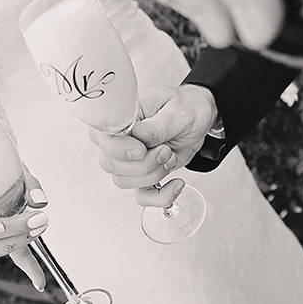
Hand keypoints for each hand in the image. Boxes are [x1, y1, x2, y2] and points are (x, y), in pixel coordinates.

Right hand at [0, 172, 49, 290]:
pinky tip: (40, 283)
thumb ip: (26, 182)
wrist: (1, 161)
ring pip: (0, 248)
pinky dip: (31, 267)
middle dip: (15, 232)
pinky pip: (17, 255)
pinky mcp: (8, 236)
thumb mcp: (11, 166)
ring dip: (25, 239)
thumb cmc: (2, 163)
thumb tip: (41, 203)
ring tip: (43, 222)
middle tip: (40, 218)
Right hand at [88, 84, 217, 206]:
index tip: (142, 149)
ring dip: (153, 174)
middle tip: (165, 150)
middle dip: (144, 163)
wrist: (199, 120)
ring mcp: (128, 159)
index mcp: (122, 116)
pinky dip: (161, 196)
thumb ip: (158, 125)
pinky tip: (176, 183)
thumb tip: (139, 134)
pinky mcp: (142, 174)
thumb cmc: (186, 107)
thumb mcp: (178, 111)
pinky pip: (142, 195)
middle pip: (111, 163)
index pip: (103, 136)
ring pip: (124, 180)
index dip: (119, 149)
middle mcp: (119, 138)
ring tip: (170, 156)